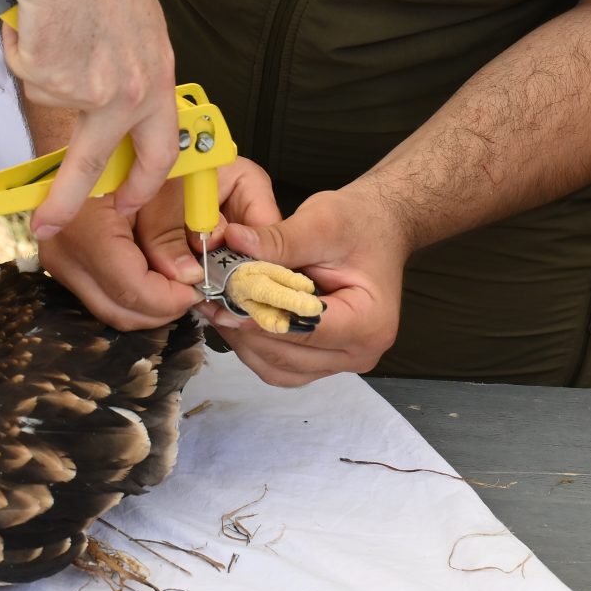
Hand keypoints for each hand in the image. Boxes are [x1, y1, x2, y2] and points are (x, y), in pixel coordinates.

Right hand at [0, 0, 177, 235]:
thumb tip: (95, 99)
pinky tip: (36, 15)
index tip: (124, 200)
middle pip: (95, 163)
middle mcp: (129, 93)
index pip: (157, 146)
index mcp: (156, 76)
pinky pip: (24, 70)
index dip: (140, 179)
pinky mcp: (50, 80)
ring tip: (48, 17)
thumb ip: (124, 65)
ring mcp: (89, 90)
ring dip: (38, 61)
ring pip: (47, 95)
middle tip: (48, 223)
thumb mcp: (134, 24)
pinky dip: (21, 46)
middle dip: (68, 199)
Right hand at [39, 159, 280, 330]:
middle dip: (161, 309)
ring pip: (110, 310)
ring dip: (147, 305)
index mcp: (85, 231)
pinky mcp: (61, 264)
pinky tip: (152, 276)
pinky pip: (100, 295)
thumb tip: (187, 278)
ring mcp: (57, 262)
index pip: (132, 290)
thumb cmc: (118, 151)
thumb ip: (170, 235)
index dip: (170, 299)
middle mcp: (63, 253)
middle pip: (120, 310)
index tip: (196, 289)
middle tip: (191, 291)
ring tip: (175, 283)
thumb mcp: (154, 185)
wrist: (78, 138)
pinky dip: (131, 294)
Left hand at [200, 189, 409, 385]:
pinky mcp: (324, 360)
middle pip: (288, 356)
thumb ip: (277, 240)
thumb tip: (232, 242)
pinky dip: (255, 346)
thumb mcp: (320, 222)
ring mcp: (342, 362)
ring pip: (278, 368)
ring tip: (219, 307)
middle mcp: (360, 352)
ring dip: (245, 342)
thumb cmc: (358, 223)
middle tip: (212, 300)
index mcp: (369, 323)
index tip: (225, 297)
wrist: (378, 227)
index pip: (304, 330)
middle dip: (246, 329)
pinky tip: (237, 317)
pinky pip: (281, 366)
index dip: (260, 316)